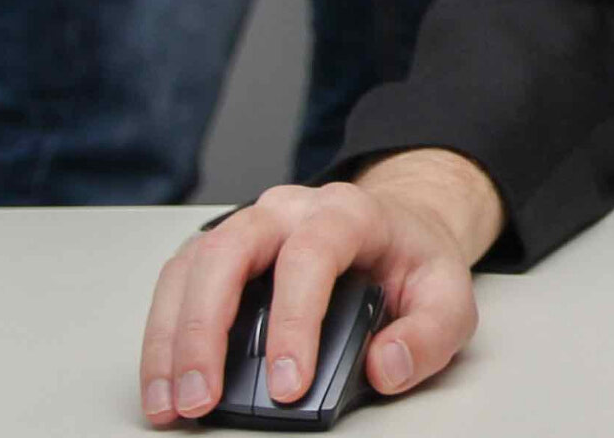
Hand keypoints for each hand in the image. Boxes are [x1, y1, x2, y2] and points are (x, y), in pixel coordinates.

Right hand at [136, 154, 499, 425]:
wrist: (398, 229)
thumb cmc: (413, 262)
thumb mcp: (449, 295)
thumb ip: (430, 334)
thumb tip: (387, 366)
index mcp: (348, 212)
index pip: (310, 254)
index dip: (294, 319)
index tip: (288, 383)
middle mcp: (289, 210)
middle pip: (230, 252)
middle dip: (206, 329)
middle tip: (203, 397)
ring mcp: (249, 225)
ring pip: (192, 266)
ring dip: (172, 338)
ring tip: (173, 403)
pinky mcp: (222, 252)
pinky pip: (178, 284)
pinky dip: (164, 336)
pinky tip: (165, 383)